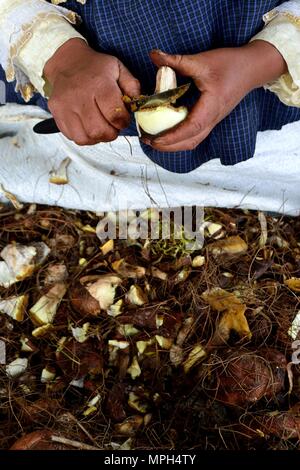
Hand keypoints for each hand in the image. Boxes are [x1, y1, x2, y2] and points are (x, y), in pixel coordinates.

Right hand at [44, 38, 140, 144]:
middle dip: (111, 133)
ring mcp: (66, 106)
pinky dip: (84, 137)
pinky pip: (73, 137)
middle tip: (112, 126)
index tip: (123, 119)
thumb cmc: (96, 68)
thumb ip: (132, 86)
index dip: (123, 122)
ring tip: (100, 127)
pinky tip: (88, 126)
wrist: (67, 62)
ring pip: (85, 137)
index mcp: (99, 84)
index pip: (115, 115)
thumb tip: (138, 104)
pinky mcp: (57, 113)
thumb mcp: (118, 69)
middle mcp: (80, 96)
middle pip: (99, 131)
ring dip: (97, 137)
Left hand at [143, 42, 286, 151]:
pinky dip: (179, 138)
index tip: (153, 139)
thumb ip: (176, 60)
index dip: (171, 136)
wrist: (252, 68)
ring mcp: (213, 121)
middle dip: (167, 146)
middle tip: (147, 140)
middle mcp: (212, 119)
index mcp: (211, 108)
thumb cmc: (230, 64)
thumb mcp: (202, 60)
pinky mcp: (211, 119)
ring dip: (173, 145)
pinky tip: (167, 131)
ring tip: (154, 139)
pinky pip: (194, 135)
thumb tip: (153, 55)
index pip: (190, 129)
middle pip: (189, 142)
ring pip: (192, 142)